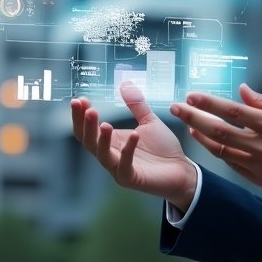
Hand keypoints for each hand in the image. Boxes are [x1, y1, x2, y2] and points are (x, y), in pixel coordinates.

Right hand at [71, 82, 197, 211]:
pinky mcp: (131, 178)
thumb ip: (136, 105)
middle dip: (85, 125)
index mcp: (111, 141)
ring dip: (101, 139)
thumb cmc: (163, 148)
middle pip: (88, 141)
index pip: (88, 129)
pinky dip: (127, 150)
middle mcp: (111, 155)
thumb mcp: (149, 122)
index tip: (80, 99)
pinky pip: (124, 165)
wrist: (181, 170)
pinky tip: (134, 135)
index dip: (81, 116)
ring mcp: (119, 168)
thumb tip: (125, 83)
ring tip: (105, 124)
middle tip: (87, 109)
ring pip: (102, 155)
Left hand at [169, 83, 261, 201]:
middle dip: (194, 117)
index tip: (192, 95)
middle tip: (176, 107)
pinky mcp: (257, 178)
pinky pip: (230, 163)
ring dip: (201, 136)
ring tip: (188, 124)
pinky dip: (216, 151)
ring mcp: (258, 164)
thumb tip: (241, 89)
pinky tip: (206, 141)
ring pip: (221, 149)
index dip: (209, 103)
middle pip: (220, 130)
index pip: (233, 111)